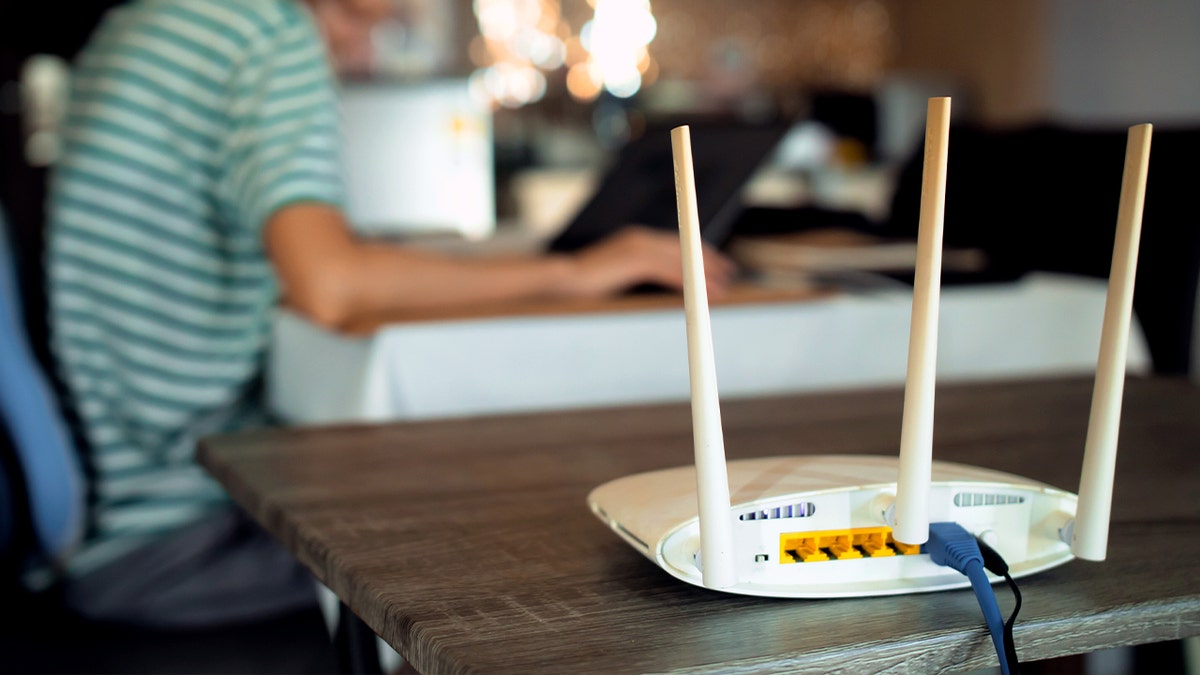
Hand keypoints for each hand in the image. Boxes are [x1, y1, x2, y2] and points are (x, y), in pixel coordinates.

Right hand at [558, 226, 735, 298]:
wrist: (560, 280)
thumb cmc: (580, 284)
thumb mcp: (613, 275)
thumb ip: (632, 273)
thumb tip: (645, 284)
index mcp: (634, 238)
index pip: (674, 244)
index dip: (696, 253)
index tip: (713, 265)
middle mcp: (639, 238)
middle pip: (684, 248)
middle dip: (708, 262)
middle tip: (729, 275)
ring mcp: (638, 248)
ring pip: (681, 261)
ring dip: (704, 275)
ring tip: (722, 288)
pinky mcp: (636, 261)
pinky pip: (671, 272)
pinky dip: (690, 284)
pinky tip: (703, 295)